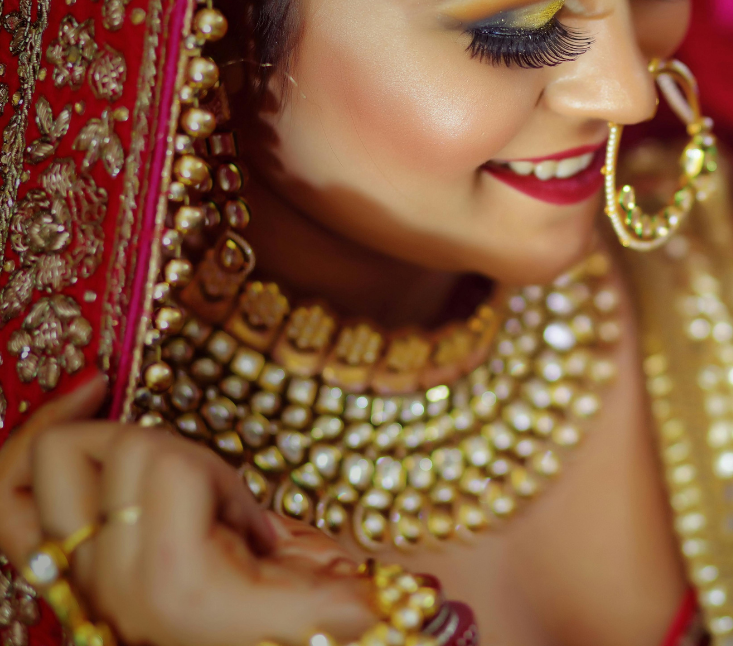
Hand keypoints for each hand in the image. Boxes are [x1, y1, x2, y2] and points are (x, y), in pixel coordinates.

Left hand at [0, 376, 375, 645]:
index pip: (168, 466)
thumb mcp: (330, 616)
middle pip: (112, 449)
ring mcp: (74, 574)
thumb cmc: (286, 635)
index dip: (219, 478)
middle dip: (170, 452)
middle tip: (212, 494)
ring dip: (118, 447)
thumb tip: (403, 589)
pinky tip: (84, 401)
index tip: (252, 525)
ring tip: (168, 472)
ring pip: (59, 454)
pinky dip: (37, 438)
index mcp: (172, 582)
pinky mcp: (58, 565)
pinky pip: (10, 490)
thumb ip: (352, 602)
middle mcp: (106, 581)